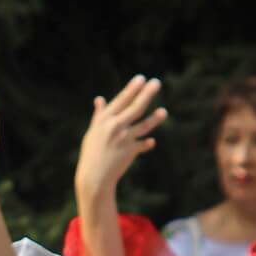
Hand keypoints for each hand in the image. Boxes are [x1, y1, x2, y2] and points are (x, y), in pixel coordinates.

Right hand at [75, 75, 165, 203]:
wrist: (93, 177)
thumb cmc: (92, 153)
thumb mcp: (92, 132)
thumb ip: (99, 115)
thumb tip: (99, 99)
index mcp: (104, 120)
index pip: (121, 101)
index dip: (132, 89)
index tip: (141, 78)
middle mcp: (114, 127)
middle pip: (135, 108)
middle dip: (147, 94)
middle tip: (156, 82)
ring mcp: (123, 139)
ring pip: (144, 125)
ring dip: (155, 118)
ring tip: (164, 112)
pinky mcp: (130, 151)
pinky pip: (143, 144)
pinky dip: (146, 144)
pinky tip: (151, 142)